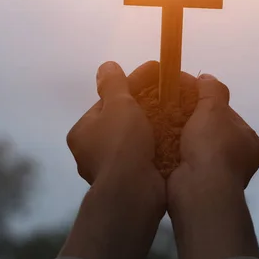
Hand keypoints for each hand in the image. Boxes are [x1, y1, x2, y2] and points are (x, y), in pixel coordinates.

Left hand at [62, 61, 166, 258]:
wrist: (132, 192)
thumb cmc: (122, 144)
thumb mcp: (118, 105)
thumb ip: (114, 83)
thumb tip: (106, 66)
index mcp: (83, 132)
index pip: (107, 102)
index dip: (132, 86)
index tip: (155, 77)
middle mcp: (91, 152)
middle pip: (122, 120)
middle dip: (144, 107)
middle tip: (167, 96)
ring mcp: (111, 169)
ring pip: (135, 138)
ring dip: (152, 127)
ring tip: (175, 114)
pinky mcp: (130, 181)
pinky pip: (145, 155)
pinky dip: (158, 144)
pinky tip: (174, 136)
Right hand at [167, 73, 258, 258]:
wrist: (198, 190)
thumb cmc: (212, 148)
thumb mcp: (214, 109)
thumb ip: (212, 90)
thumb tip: (206, 77)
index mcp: (249, 142)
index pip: (227, 114)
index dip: (206, 100)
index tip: (186, 93)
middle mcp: (237, 160)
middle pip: (210, 130)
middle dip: (190, 118)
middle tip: (170, 107)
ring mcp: (217, 175)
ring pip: (195, 146)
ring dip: (179, 135)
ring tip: (159, 122)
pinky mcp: (196, 185)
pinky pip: (182, 160)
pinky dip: (171, 150)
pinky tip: (157, 140)